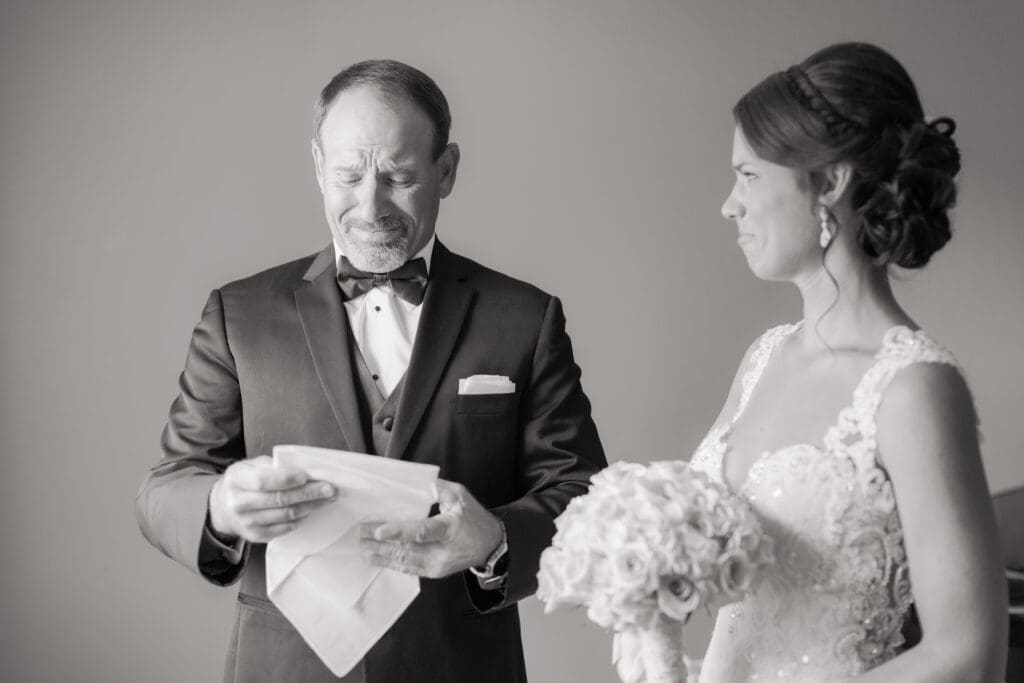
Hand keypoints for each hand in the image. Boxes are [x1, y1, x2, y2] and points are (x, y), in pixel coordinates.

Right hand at [208, 455, 336, 542]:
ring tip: (326, 499)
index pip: (263, 481)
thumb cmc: (245, 481)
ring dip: (310, 506)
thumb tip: (305, 470)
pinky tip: (310, 510)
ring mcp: (246, 523)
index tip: (306, 477)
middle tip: (329, 489)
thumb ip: (274, 466)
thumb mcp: (252, 465)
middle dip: (308, 493)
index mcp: (236, 479)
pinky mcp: (255, 536)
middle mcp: (238, 503)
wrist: (223, 506)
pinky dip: (300, 518)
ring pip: (286, 515)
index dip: (286, 479)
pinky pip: (284, 528)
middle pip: (279, 499)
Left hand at [359, 479, 502, 578]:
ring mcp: (437, 565)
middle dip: (380, 542)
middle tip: (359, 534)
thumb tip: (416, 482)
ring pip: (404, 561)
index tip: (379, 530)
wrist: (490, 546)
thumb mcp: (461, 496)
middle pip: (406, 548)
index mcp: (449, 528)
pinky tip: (376, 558)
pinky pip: (408, 569)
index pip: (422, 531)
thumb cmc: (474, 518)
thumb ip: (439, 488)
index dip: (399, 532)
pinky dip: (390, 563)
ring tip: (361, 547)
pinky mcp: (433, 573)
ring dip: (381, 554)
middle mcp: (442, 551)